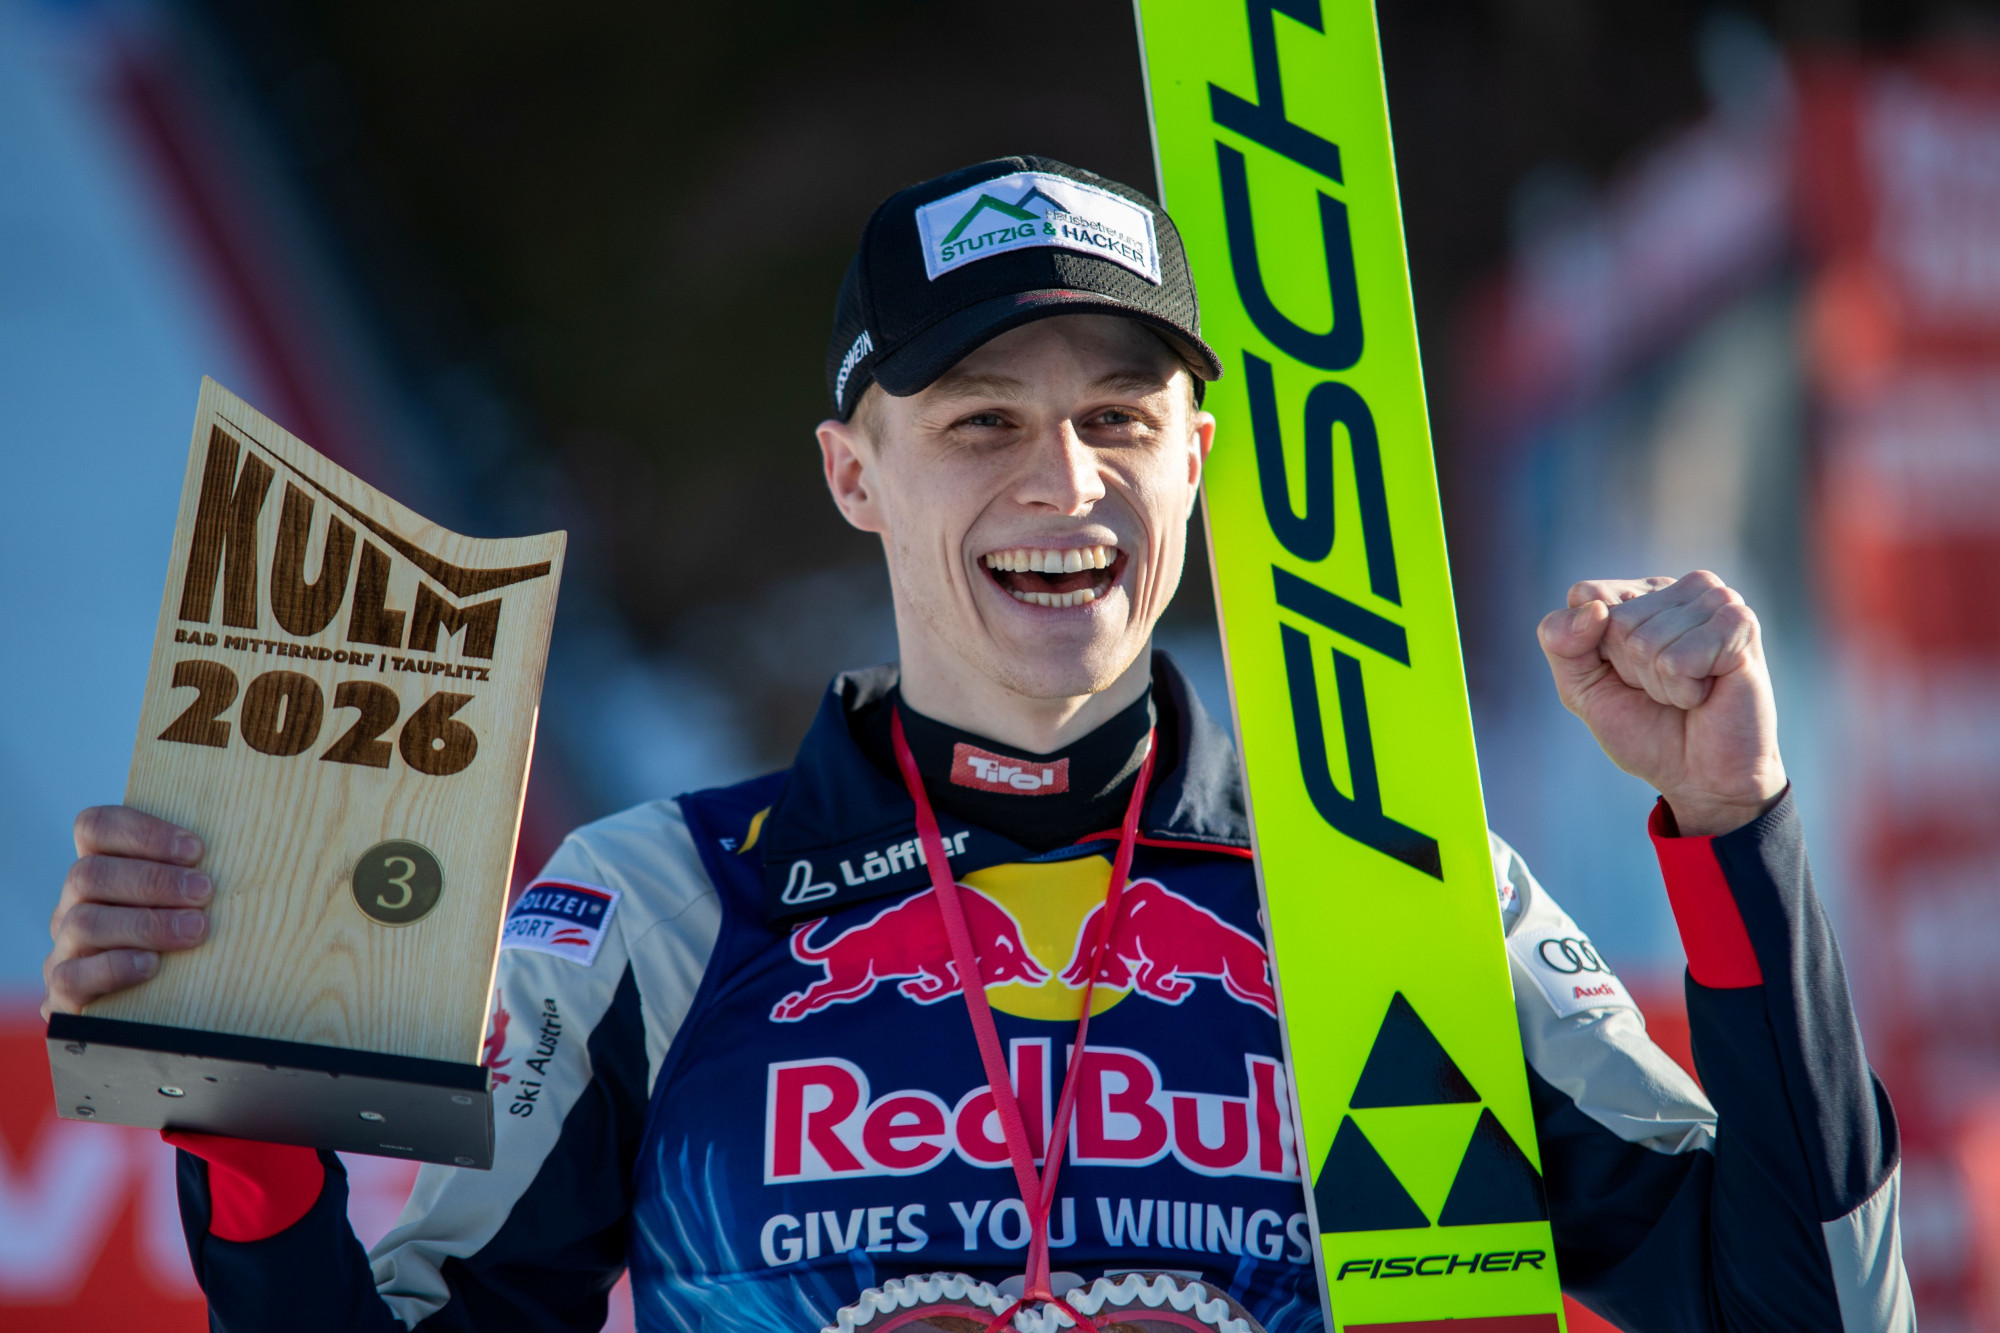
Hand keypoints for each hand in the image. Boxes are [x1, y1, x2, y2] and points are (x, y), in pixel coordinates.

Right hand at [43, 806, 211, 1018]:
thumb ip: (197, 871)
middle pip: (89, 874)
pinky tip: (151, 965)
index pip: (95, 828)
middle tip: (204, 892)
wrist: (155, 1009)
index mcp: (100, 869)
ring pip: (84, 922)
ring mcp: (66, 947)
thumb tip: (251, 848)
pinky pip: (71, 977)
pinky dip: (114, 967)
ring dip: (145, 923)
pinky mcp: (64, 992)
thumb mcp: (189, 899)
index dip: (142, 832)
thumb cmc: (185, 936)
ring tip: (194, 928)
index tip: (196, 850)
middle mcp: (74, 904)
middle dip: (153, 880)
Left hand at [1537, 572, 1786, 836]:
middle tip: (1663, 689)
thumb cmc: (1645, 729)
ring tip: (1687, 692)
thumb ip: (1560, 641)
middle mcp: (1684, 587)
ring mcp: (1717, 600)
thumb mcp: (1581, 686)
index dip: (1591, 648)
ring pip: (1644, 640)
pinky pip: (1677, 660)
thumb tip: (1594, 611)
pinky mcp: (1741, 625)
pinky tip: (1706, 694)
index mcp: (1645, 592)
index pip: (1585, 595)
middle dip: (1629, 669)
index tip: (1626, 674)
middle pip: (1614, 621)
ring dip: (1659, 683)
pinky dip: (1682, 690)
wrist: (1702, 778)